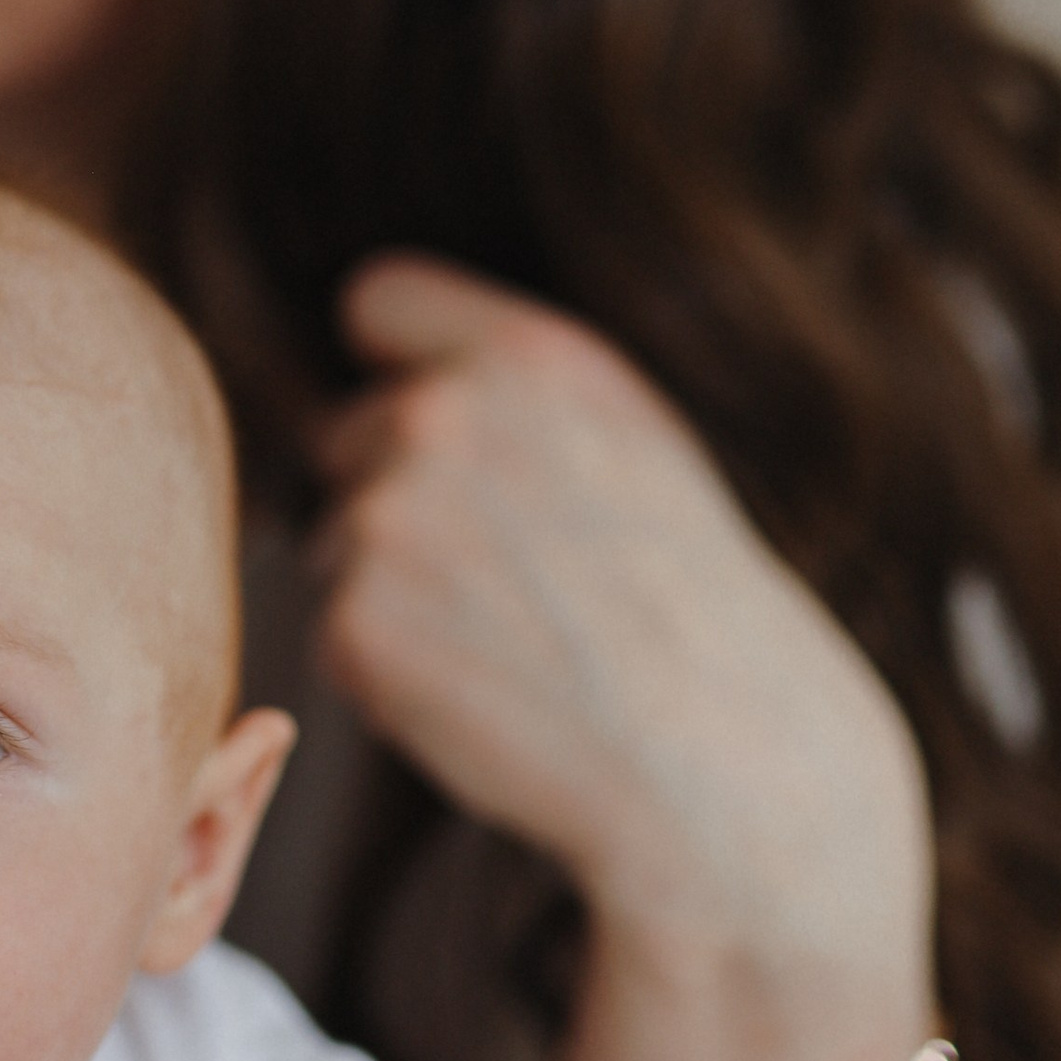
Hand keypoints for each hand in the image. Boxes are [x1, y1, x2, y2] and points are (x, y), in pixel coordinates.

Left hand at [314, 259, 929, 967]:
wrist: (722, 760)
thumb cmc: (687, 608)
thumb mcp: (631, 446)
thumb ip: (509, 393)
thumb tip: (385, 383)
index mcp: (525, 356)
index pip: (377, 300)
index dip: (392, 364)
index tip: (421, 416)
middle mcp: (443, 415)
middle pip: (347, 439)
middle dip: (399, 500)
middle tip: (514, 580)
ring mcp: (387, 517)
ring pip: (339, 545)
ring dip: (394, 593)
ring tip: (516, 642)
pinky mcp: (353, 620)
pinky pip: (338, 637)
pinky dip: (391, 675)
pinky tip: (491, 696)